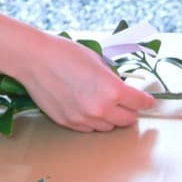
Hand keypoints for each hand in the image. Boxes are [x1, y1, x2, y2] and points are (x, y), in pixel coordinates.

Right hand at [20, 37, 156, 130]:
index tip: (147, 100)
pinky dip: (93, 120)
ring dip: (111, 117)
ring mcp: (84, 118)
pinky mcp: (69, 123)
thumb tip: (123, 89)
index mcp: (113, 90)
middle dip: (129, 110)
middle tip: (125, 102)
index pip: (140, 103)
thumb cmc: (65, 53)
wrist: (33, 59)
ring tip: (102, 102)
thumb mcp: (98, 61)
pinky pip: (90, 128)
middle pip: (128, 120)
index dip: (146, 100)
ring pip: (109, 127)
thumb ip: (113, 78)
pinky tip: (86, 106)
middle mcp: (101, 108)